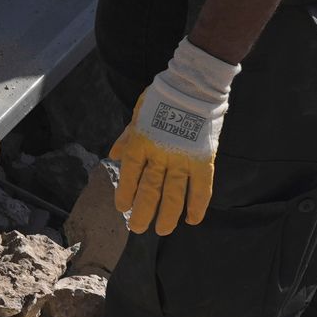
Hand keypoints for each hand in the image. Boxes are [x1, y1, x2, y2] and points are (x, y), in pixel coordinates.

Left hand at [108, 40, 239, 237]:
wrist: (194, 85)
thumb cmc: (162, 97)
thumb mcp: (138, 114)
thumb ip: (127, 137)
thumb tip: (113, 155)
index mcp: (141, 142)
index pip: (130, 174)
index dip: (126, 193)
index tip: (123, 208)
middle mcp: (160, 154)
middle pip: (149, 190)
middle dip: (143, 212)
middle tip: (138, 229)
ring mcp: (182, 158)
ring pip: (173, 194)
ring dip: (167, 215)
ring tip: (162, 230)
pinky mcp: (203, 158)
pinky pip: (201, 187)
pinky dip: (197, 205)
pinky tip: (192, 220)